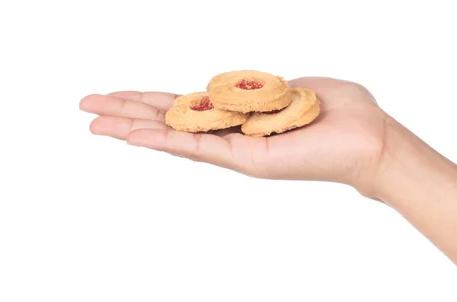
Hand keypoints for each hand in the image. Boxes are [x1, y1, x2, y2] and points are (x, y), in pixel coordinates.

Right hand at [80, 77, 393, 195]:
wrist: (370, 139)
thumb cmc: (340, 112)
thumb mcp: (293, 88)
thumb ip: (262, 89)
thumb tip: (244, 88)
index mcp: (241, 117)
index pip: (187, 107)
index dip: (151, 100)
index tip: (120, 95)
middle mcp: (233, 136)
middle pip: (170, 121)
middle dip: (126, 112)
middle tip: (86, 107)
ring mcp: (236, 150)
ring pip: (174, 136)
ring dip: (131, 127)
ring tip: (93, 122)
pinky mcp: (247, 159)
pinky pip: (199, 147)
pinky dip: (163, 140)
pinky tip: (131, 136)